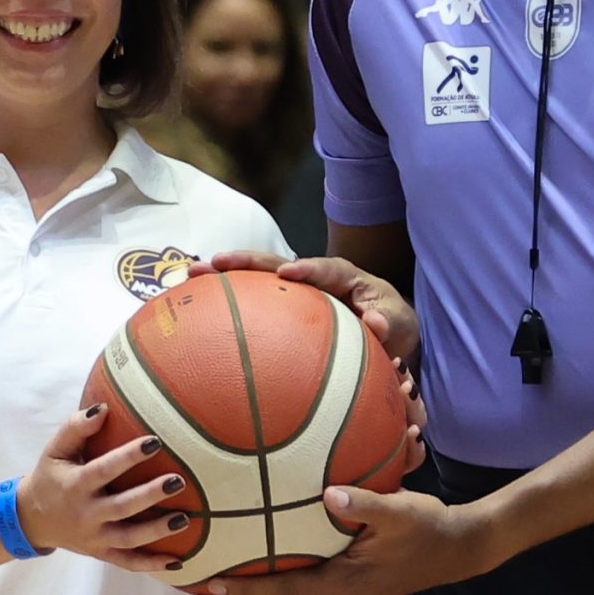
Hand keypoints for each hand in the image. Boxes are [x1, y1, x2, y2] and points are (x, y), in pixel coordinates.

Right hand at [14, 404, 202, 573]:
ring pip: (129, 539)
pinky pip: (127, 563)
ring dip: (157, 531)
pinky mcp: (101, 553)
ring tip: (185, 519)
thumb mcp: (55, 450)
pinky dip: (151, 565)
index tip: (155, 442)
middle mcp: (86, 514)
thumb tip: (103, 408)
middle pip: (122, 507)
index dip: (129, 456)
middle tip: (178, 481)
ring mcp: (94, 538)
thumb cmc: (50, 477)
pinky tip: (177, 561)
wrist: (31, 518)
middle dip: (150, 495)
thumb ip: (76, 428)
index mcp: (75, 485)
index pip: (104, 470)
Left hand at [190, 486, 499, 594]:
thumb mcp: (398, 510)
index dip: (244, 593)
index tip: (209, 587)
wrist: (456, 549)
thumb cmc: (426, 528)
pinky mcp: (349, 591)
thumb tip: (330, 494)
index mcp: (342, 584)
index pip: (282, 592)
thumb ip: (363, 504)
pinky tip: (260, 586)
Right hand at [200, 250, 420, 369]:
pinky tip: (198, 306)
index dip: (308, 268)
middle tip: (215, 261)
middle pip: (278, 264)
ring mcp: (296, 292)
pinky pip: (255, 303)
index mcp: (347, 277)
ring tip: (192, 274)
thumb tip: (375, 322)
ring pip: (259, 280)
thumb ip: (391, 322)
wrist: (387, 332)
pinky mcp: (284, 308)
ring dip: (226, 276)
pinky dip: (229, 301)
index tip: (289, 272)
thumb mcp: (401, 324)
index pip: (328, 269)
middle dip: (248, 262)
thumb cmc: (393, 325)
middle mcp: (315, 277)